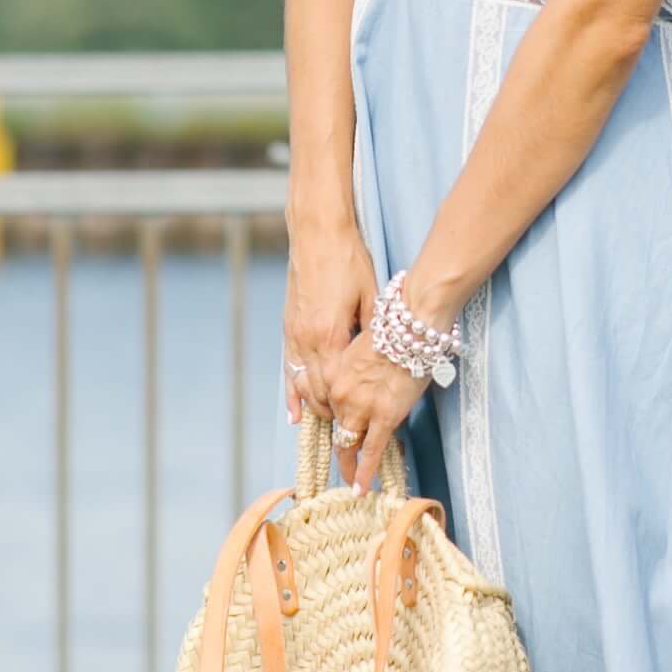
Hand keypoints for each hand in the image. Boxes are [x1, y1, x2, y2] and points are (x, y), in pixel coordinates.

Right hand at [283, 221, 374, 426]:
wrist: (317, 234)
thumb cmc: (348, 261)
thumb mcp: (371, 297)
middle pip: (316, 391)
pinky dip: (292, 392)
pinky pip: (289, 368)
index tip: (359, 427)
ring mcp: (295, 333)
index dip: (346, 410)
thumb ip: (372, 332)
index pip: (336, 386)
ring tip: (328, 430)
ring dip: (313, 407)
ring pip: (300, 383)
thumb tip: (382, 360)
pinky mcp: (289, 327)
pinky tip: (295, 413)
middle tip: (347, 437)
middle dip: (331, 416)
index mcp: (330, 334)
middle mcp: (307, 339)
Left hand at [320, 333, 426, 493]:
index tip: (342, 433)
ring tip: (352, 482)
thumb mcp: (362, 351)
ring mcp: (361, 408)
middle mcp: (341, 395)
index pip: (332, 408)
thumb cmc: (393, 331)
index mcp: (334, 376)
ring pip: (351, 444)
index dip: (339, 422)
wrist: (411, 327)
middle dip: (341, 448)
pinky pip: (372, 451)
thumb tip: (367, 388)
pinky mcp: (384, 417)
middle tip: (342, 466)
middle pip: (338, 428)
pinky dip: (365, 472)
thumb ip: (357, 373)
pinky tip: (362, 488)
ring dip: (350, 465)